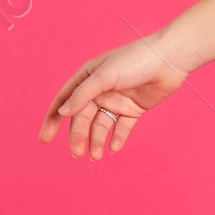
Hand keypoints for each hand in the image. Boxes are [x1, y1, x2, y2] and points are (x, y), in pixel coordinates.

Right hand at [39, 33, 189, 160]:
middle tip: (77, 153)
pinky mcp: (133, 109)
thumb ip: (83, 95)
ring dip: (97, 140)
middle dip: (78, 135)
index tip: (45, 139)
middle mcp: (99, 90)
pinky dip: (117, 138)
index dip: (53, 119)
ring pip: (101, 125)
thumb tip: (62, 112)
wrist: (170, 59)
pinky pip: (122, 127)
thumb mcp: (104, 76)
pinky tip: (114, 148)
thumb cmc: (135, 60)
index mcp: (87, 77)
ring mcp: (116, 100)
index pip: (64, 101)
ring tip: (97, 155)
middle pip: (82, 118)